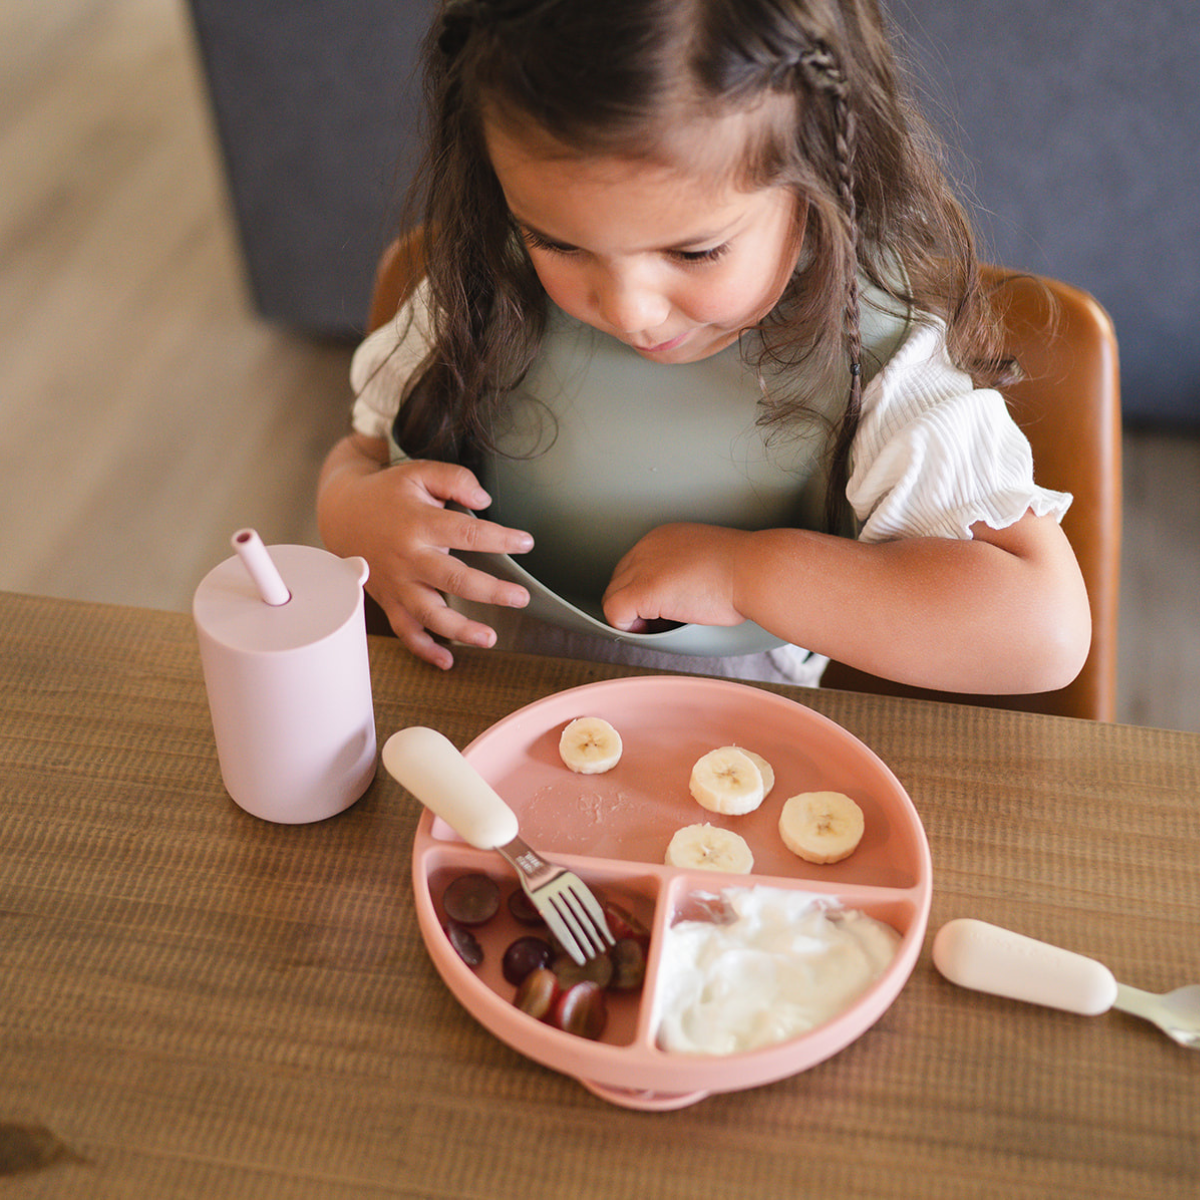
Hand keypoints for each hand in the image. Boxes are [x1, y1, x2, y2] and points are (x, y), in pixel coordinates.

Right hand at [317, 437, 532, 667]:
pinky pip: (405, 631)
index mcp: (419, 523)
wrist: (342, 512)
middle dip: (491, 591)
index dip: (501, 540)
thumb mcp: (419, 472)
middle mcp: (408, 557)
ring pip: (429, 614)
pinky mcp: (389, 600)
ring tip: (490, 638)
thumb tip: (485, 501)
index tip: (526, 543)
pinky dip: (424, 649)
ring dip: (460, 630)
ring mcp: (397, 583)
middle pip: (454, 580)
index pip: (468, 534)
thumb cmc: (387, 493)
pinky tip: (447, 661)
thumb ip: (455, 480)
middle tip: (520, 597)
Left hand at [601, 523, 749, 631]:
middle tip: (663, 621)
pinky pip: (615, 613)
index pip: (633, 567)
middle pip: (619, 581)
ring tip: (662, 625)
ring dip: (633, 617)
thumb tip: (674, 598)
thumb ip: (684, 572)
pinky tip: (653, 629)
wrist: (756, 570)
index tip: (665, 607)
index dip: (645, 593)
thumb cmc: (746, 570)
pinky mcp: (644, 589)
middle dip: (636, 606)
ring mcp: (643, 567)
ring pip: (613, 598)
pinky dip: (628, 627)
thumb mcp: (707, 562)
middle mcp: (647, 546)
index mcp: (663, 537)